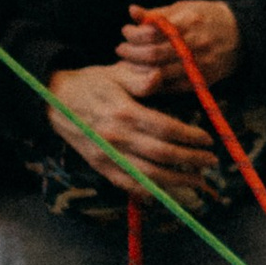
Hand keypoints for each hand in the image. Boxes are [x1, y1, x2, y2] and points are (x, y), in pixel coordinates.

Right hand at [48, 63, 228, 201]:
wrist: (54, 101)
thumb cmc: (91, 84)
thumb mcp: (114, 72)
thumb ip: (139, 78)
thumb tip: (158, 77)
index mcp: (123, 112)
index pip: (165, 128)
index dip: (189, 136)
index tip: (207, 139)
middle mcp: (116, 137)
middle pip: (162, 154)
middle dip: (190, 160)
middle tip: (211, 161)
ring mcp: (107, 155)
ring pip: (148, 175)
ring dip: (177, 180)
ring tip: (198, 180)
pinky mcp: (101, 166)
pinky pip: (128, 184)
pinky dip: (149, 191)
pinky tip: (167, 192)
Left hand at [120, 0, 241, 105]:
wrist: (242, 35)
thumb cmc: (208, 17)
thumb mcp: (185, 7)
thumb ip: (158, 13)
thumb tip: (132, 12)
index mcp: (190, 22)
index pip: (153, 32)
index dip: (134, 34)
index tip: (125, 32)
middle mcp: (196, 44)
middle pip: (154, 55)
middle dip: (131, 54)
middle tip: (120, 51)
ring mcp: (201, 65)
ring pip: (161, 74)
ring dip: (139, 71)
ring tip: (127, 64)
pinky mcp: (203, 80)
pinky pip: (172, 87)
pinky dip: (155, 83)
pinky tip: (144, 76)